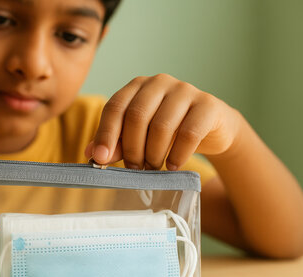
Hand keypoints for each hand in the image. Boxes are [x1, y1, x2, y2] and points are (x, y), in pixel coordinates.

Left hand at [85, 73, 243, 169]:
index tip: (100, 160)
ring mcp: (185, 90)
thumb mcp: (139, 137)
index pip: (115, 107)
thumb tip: (90, 154)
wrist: (211, 130)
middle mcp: (159, 83)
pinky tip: (173, 165)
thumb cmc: (168, 133)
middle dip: (132, 148)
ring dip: (154, 154)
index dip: (106, 134)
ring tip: (153, 168)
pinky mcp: (207, 105)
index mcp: (137, 87)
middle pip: (137, 116)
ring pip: (161, 126)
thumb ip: (116, 143)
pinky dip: (178, 155)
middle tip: (134, 168)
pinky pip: (188, 133)